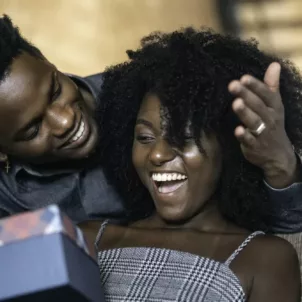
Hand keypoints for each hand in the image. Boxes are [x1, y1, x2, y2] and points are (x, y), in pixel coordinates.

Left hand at [228, 62, 298, 187]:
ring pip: (254, 122)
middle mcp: (270, 119)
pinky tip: (237, 130)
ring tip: (236, 103)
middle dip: (246, 94)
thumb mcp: (275, 106)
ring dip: (245, 113)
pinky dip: (244, 136)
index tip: (244, 77)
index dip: (256, 86)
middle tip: (233, 84)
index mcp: (274, 107)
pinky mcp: (254, 146)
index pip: (266, 94)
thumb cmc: (273, 125)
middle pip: (258, 105)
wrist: (278, 155)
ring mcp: (263, 133)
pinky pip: (249, 140)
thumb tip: (274, 64)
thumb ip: (271, 86)